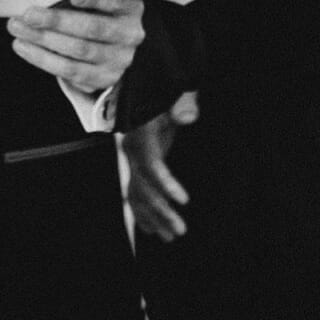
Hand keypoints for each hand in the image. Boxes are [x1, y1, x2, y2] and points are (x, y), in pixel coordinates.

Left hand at [7, 0, 144, 92]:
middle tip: (27, 15)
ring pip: (78, 52)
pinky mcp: (102, 79)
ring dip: (43, 41)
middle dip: (56, 21)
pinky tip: (24, 47)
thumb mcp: (97, 1)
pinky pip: (69, 71)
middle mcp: (129, 35)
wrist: (112, 48)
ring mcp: (118, 60)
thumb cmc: (97, 14)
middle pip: (91, 28)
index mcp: (130, 8)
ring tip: (18, 30)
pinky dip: (43, 58)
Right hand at [123, 91, 199, 240]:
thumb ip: (182, 101)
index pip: (150, 163)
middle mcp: (132, 148)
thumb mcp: (175, 90)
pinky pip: (135, 191)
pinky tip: (151, 230)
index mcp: (141, 132)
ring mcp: (133, 157)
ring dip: (153, 216)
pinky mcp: (138, 162)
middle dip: (160, 210)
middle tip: (179, 230)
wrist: (143, 83)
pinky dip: (142, 212)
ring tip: (171, 236)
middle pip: (142, 185)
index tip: (183, 200)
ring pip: (138, 193)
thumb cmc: (162, 86)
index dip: (165, 183)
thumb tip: (187, 117)